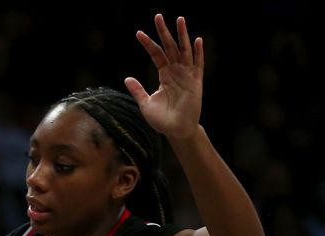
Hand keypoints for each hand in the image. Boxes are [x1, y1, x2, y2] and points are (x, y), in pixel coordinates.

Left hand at [125, 14, 202, 139]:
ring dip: (182, 35)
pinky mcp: (196, 82)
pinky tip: (197, 40)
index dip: (148, 44)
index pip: (156, 54)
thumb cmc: (162, 119)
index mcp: (164, 75)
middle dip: (164, 32)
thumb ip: (137, 90)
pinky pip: (197, 64)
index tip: (138, 33)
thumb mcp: (145, 104)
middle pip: (169, 47)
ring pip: (184, 51)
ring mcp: (187, 75)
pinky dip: (198, 52)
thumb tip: (126, 78)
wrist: (177, 131)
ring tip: (179, 19)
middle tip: (158, 16)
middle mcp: (175, 71)